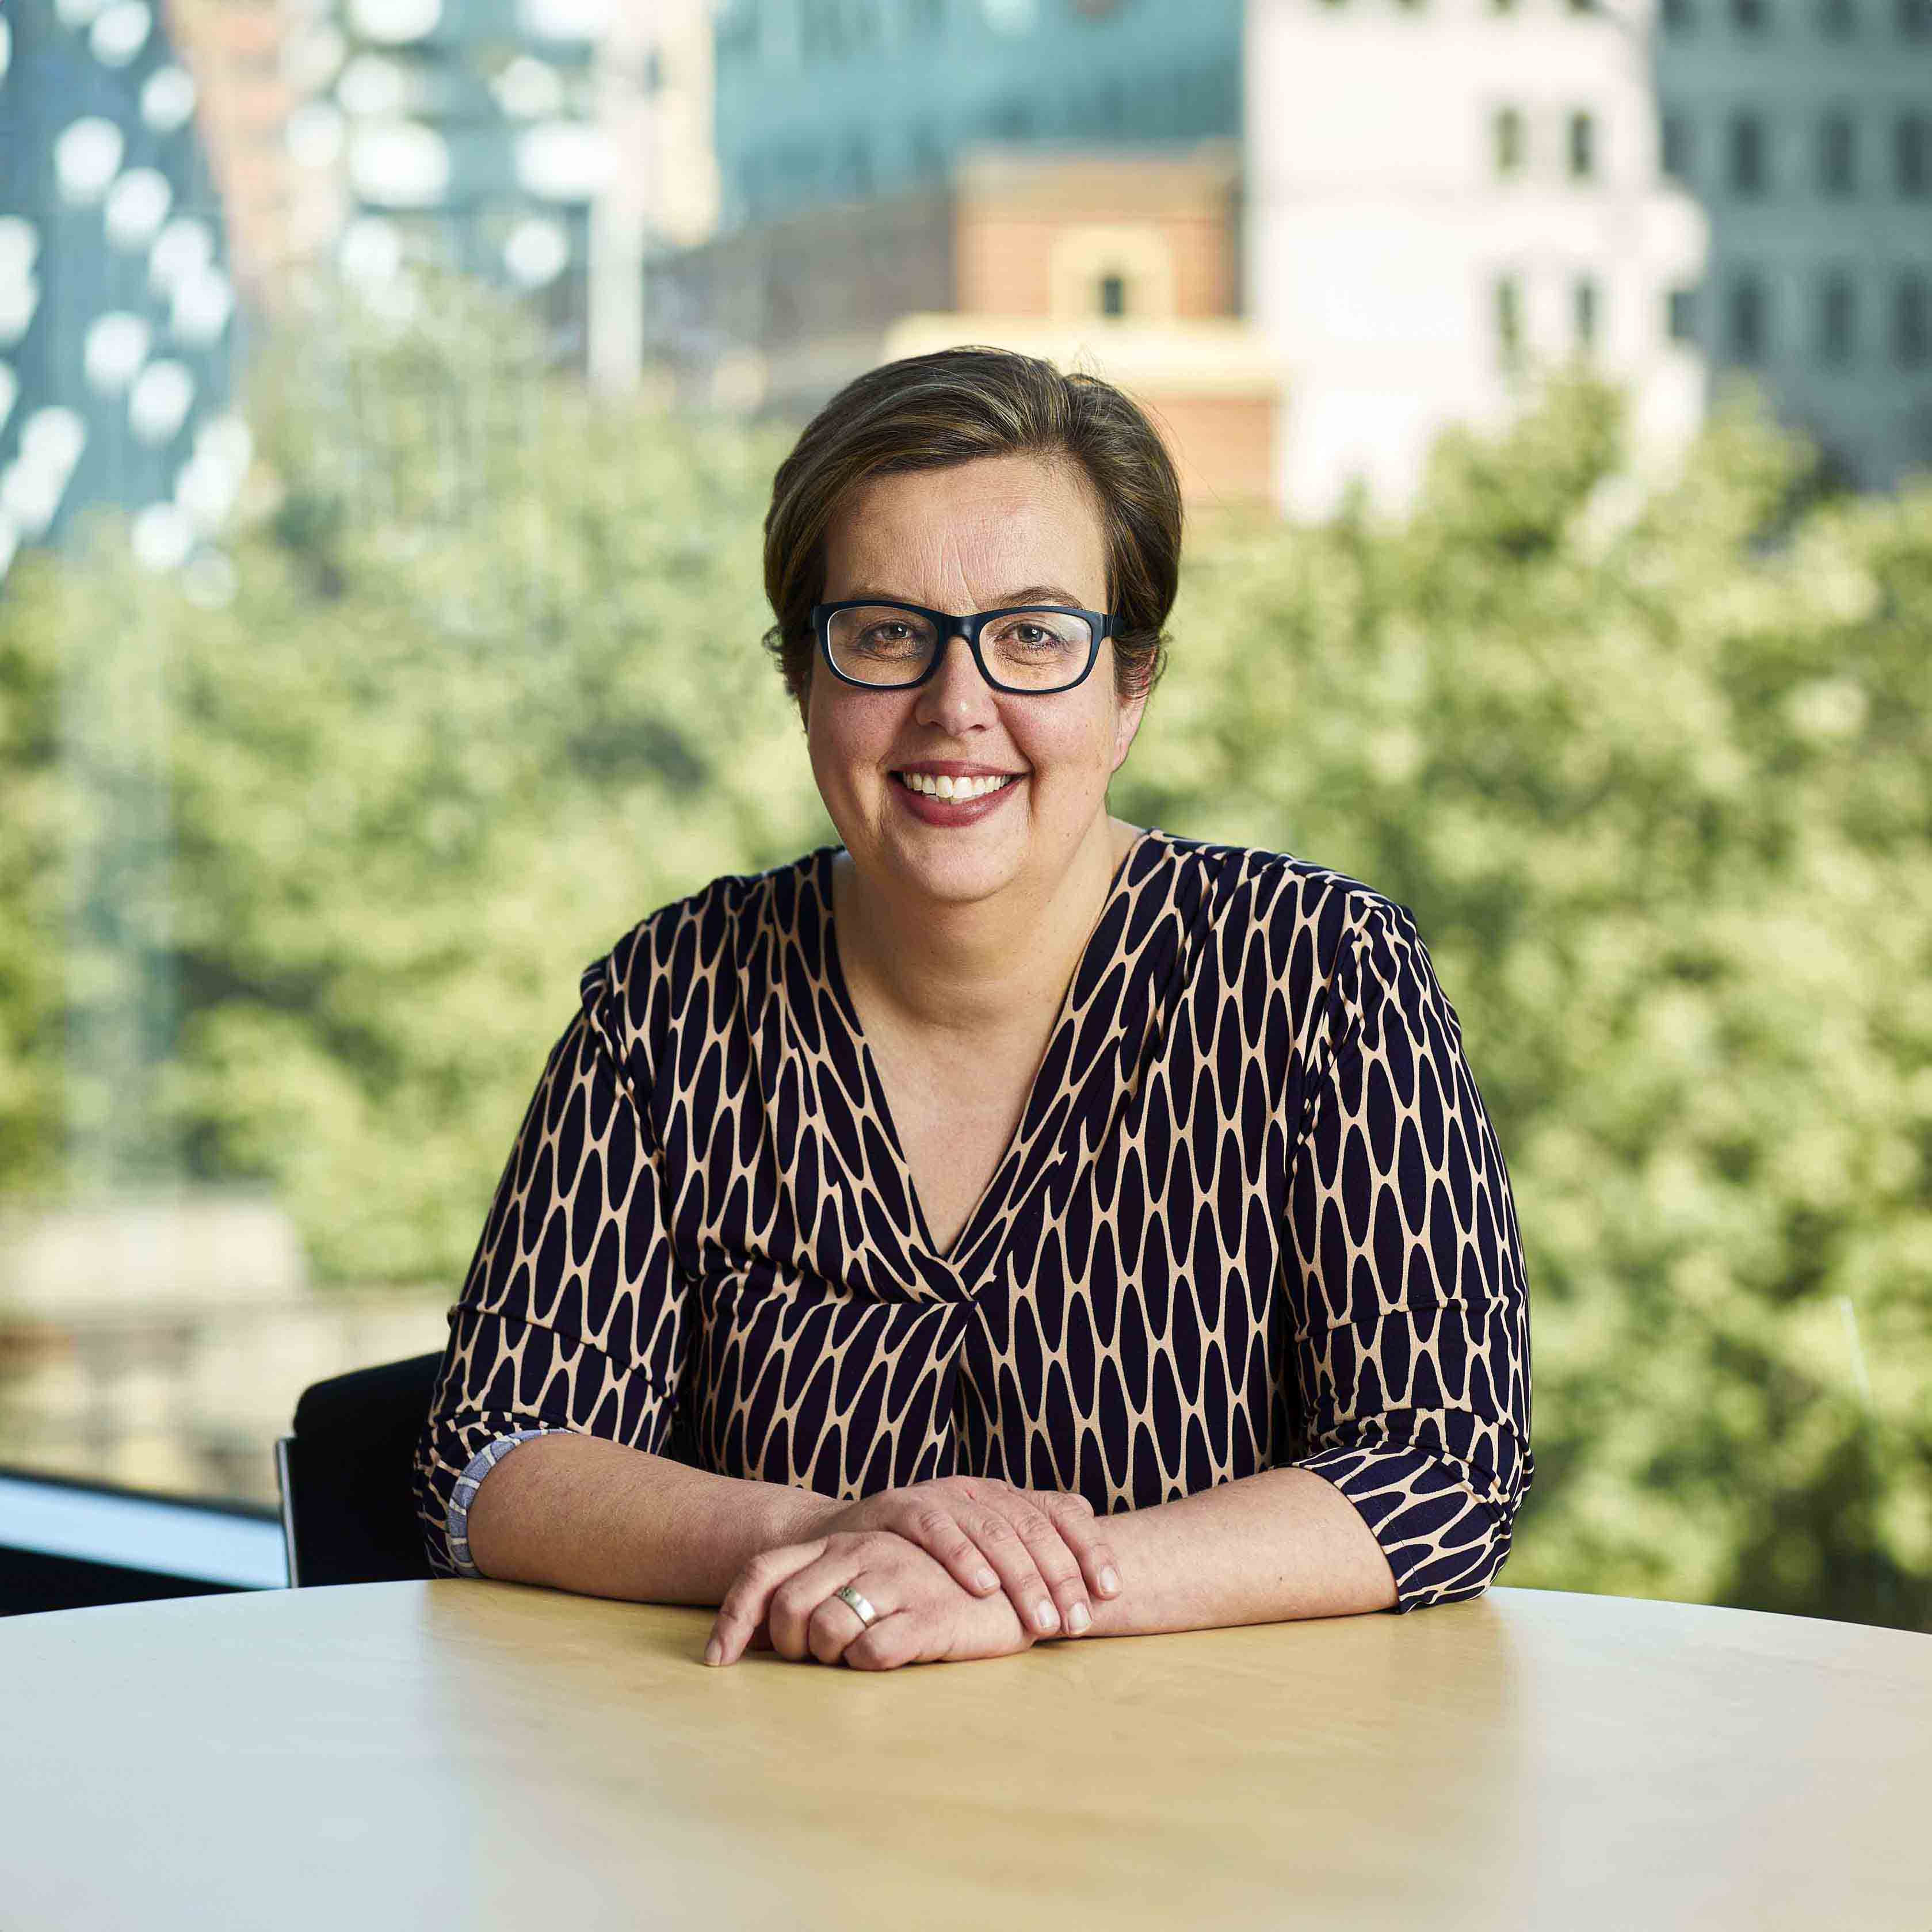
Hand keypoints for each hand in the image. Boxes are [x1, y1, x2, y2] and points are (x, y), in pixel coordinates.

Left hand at [705, 1529, 1036, 1670]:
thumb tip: (768, 1639)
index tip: (718, 1664)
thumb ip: (826, 1588)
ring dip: (829, 1659)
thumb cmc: (937, 1587)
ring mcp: (896, 1581)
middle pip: (787, 1610)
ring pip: (825, 1631)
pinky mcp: (929, 1615)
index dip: (732, 1619)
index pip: (762, 1572)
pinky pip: (871, 1652)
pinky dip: (867, 1664)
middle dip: (790, 1649)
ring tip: (858, 1657)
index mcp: (844, 1541)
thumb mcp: (877, 1573)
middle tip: (818, 1662)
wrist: (1018, 1584)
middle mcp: (863, 1553)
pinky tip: (889, 1659)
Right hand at [809, 1475, 1120, 1641]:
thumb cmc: (926, 1557)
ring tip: (1043, 1621)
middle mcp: (979, 1489)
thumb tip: (1097, 1549)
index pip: (1062, 1511)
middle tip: (1080, 1623)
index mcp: (1006, 1496)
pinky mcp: (899, 1505)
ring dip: (1022, 1577)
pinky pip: (936, 1528)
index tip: (1112, 1590)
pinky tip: (982, 1588)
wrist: (846, 1541)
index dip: (1090, 1547)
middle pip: (1033, 1528)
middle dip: (1062, 1577)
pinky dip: (962, 1556)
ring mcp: (939, 1493)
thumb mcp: (984, 1546)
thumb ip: (1031, 1546)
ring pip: (992, 1530)